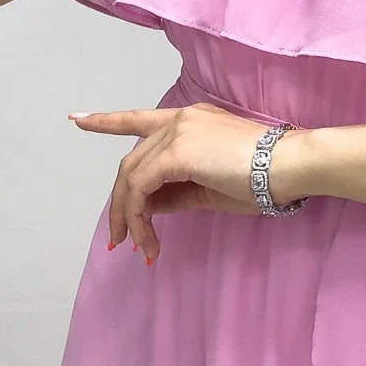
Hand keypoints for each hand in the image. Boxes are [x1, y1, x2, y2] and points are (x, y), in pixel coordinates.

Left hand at [69, 102, 305, 260]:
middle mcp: (178, 119)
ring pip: (131, 176)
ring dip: (128, 214)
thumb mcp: (211, 189)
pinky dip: (138, 216)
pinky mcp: (176, 152)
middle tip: (120, 238)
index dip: (106, 121)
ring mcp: (176, 132)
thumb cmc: (263, 178)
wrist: (289, 165)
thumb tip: (147, 208)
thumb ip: (176, 193)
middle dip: (120, 202)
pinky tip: (147, 238)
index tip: (77, 120)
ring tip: (135, 246)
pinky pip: (141, 188)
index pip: (139, 119)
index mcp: (189, 120)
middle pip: (131, 161)